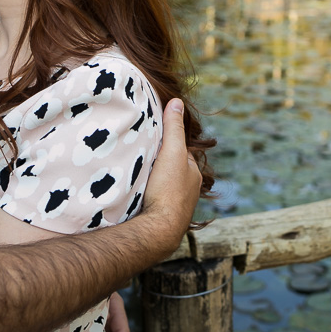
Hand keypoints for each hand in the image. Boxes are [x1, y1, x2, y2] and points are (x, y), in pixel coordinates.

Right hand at [141, 99, 202, 251]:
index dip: (171, 143)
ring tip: (137, 175)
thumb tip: (177, 102)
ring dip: (155, 182)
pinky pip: (157, 202)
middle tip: (144, 155)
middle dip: (162, 164)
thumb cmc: (169, 189)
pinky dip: (150, 197)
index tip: (156, 136)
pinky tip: (137, 196)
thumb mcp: (172, 152)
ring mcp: (177, 207)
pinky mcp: (164, 220)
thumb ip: (173, 128)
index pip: (183, 153)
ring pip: (166, 188)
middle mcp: (189, 191)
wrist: (160, 230)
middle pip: (174, 171)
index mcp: (193, 174)